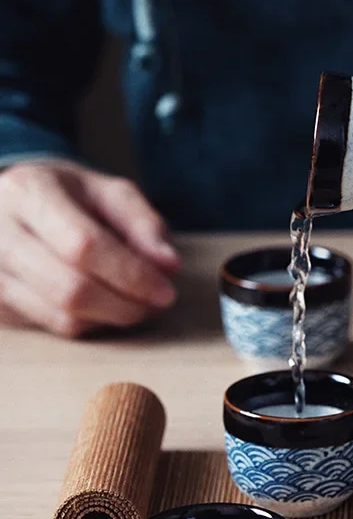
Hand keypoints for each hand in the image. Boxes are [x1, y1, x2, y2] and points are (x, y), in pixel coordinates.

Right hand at [0, 160, 179, 336]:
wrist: (11, 204)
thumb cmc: (70, 197)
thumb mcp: (110, 193)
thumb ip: (144, 224)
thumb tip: (170, 267)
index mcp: (28, 192)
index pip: (84, 245)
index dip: (131, 274)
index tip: (166, 291)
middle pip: (70, 288)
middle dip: (126, 304)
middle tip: (156, 304)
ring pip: (61, 316)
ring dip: (112, 318)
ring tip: (137, 303)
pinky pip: (53, 326)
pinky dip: (91, 323)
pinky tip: (106, 306)